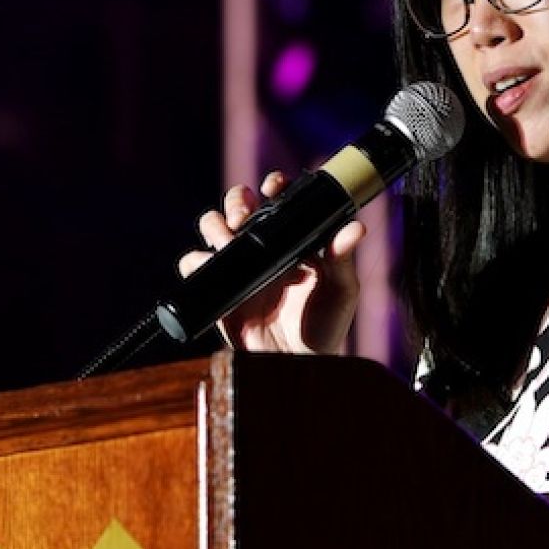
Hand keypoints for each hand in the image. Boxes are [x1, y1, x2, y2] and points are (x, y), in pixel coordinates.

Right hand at [178, 171, 364, 353]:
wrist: (300, 363)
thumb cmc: (326, 325)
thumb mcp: (340, 289)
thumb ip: (342, 257)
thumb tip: (355, 228)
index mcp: (291, 239)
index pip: (276, 200)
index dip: (272, 185)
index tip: (274, 186)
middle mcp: (262, 248)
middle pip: (237, 205)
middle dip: (237, 200)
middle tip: (244, 216)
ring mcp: (238, 267)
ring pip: (212, 227)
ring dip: (215, 225)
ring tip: (228, 240)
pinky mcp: (218, 289)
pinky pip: (194, 265)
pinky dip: (196, 260)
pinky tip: (213, 265)